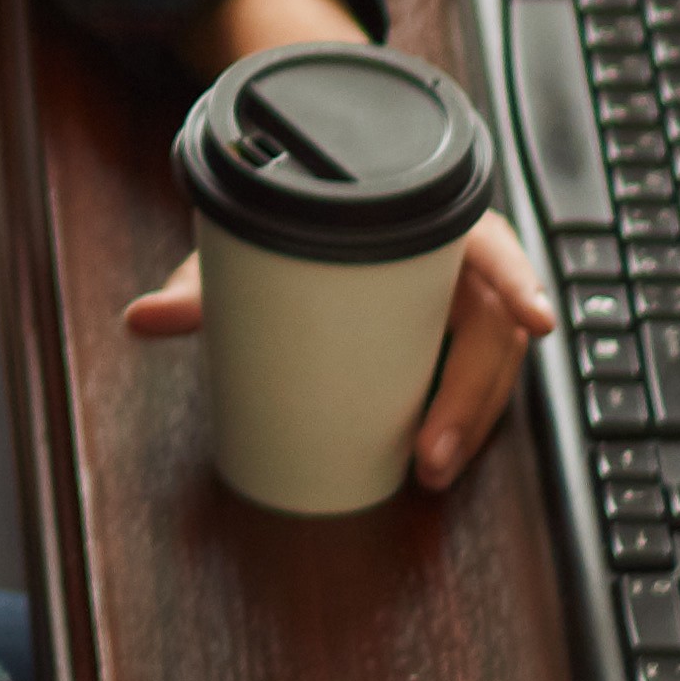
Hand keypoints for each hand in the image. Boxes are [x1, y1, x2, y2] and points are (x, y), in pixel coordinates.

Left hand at [120, 213, 564, 491]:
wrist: (297, 211)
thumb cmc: (293, 222)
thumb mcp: (251, 245)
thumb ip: (202, 283)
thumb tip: (142, 320)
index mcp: (427, 217)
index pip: (491, 239)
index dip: (519, 275)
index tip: (537, 317)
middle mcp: (459, 258)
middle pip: (494, 326)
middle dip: (473, 395)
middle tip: (432, 453)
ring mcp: (464, 302)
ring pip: (493, 365)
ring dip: (471, 420)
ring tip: (429, 469)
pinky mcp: (454, 341)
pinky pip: (474, 381)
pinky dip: (463, 419)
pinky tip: (441, 455)